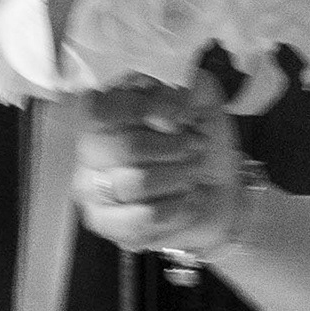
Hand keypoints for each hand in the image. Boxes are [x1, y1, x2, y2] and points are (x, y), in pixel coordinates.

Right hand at [60, 84, 247, 258]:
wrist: (220, 193)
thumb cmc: (202, 146)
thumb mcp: (202, 102)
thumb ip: (187, 86)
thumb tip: (172, 99)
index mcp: (106, 112)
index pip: (100, 109)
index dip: (143, 111)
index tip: (182, 117)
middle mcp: (89, 149)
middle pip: (124, 147)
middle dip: (173, 149)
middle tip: (194, 149)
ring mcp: (91, 189)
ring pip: (134, 184)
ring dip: (178, 178)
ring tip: (191, 176)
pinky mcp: (105, 224)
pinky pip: (139, 219)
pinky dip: (175, 209)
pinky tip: (185, 201)